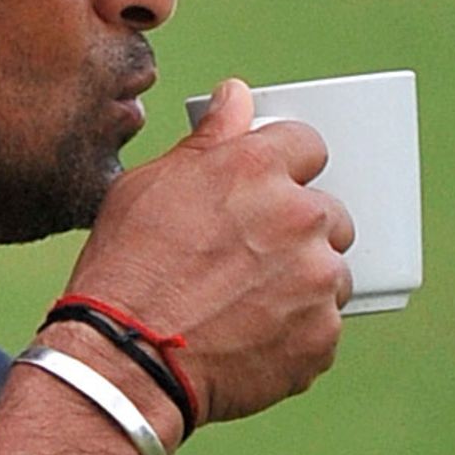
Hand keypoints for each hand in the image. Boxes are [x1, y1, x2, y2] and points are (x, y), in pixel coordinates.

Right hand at [63, 78, 354, 424]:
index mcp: (258, 169)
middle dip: (296, 231)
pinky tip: (248, 338)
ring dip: (300, 284)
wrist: (125, 359)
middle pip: (327, 212)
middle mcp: (299, 217)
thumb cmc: (126, 268)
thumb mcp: (149, 185)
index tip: (265, 190)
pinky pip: (323, 328)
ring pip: (330, 273)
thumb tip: (235, 96)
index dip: (285, 167)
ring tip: (244, 305)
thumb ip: (208, 139)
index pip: (308, 145)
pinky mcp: (322, 337)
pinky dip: (295, 334)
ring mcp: (316, 280)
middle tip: (247, 259)